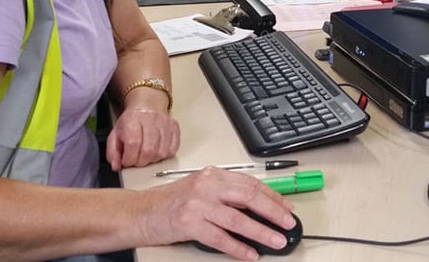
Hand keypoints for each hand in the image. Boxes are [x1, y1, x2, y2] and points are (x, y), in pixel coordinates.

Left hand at [106, 104, 179, 169]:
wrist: (147, 105)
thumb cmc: (131, 122)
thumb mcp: (115, 134)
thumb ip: (112, 152)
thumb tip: (116, 166)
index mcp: (132, 120)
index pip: (133, 144)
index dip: (129, 158)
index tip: (126, 161)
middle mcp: (151, 120)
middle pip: (149, 150)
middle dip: (141, 162)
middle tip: (136, 159)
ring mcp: (165, 124)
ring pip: (161, 153)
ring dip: (152, 160)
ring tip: (146, 155)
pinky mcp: (175, 128)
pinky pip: (172, 150)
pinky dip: (164, 156)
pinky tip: (156, 151)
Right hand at [140, 167, 295, 260]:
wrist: (140, 212)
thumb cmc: (171, 202)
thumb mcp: (201, 189)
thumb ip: (226, 194)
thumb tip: (258, 208)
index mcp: (213, 175)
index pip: (250, 183)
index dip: (272, 196)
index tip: (286, 207)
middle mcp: (207, 186)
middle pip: (249, 197)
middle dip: (274, 212)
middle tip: (288, 223)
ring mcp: (198, 204)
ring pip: (239, 219)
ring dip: (261, 232)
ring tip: (276, 240)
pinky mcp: (190, 224)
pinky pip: (221, 238)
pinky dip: (238, 247)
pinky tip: (250, 253)